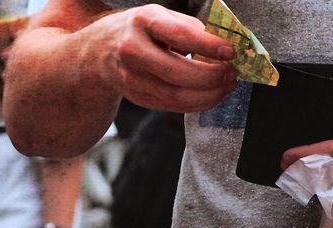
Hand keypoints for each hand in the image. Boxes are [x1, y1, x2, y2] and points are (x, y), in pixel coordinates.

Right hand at [92, 5, 236, 113]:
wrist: (102, 51)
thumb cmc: (142, 30)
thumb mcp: (161, 17)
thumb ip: (189, 28)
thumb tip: (222, 46)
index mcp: (143, 21)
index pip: (179, 35)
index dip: (208, 46)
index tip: (230, 52)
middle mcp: (133, 50)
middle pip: (176, 73)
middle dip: (210, 77)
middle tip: (231, 74)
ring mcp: (132, 78)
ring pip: (175, 96)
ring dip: (208, 95)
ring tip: (226, 86)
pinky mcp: (137, 97)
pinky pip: (172, 106)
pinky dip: (197, 103)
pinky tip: (212, 95)